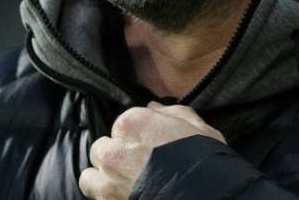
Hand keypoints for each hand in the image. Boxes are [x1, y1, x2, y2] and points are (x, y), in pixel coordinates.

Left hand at [79, 102, 225, 198]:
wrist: (208, 197)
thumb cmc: (207, 163)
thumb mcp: (199, 129)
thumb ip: (173, 113)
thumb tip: (153, 107)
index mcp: (134, 123)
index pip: (121, 125)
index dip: (136, 138)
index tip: (150, 149)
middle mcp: (115, 149)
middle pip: (102, 149)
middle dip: (116, 157)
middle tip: (137, 168)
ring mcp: (108, 180)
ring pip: (90, 176)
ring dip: (103, 180)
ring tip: (124, 186)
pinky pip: (94, 196)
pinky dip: (105, 198)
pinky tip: (123, 197)